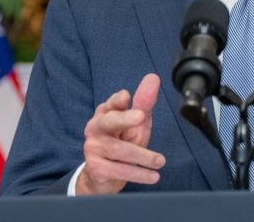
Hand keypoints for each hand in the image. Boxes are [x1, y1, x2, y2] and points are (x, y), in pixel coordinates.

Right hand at [76, 73, 164, 193]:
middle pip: (109, 121)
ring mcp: (93, 148)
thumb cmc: (122, 142)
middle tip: (141, 117)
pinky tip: (152, 176)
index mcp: (106, 113)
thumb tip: (153, 78)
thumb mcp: (136, 122)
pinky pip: (118, 170)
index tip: (126, 96)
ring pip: (118, 150)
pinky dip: (137, 174)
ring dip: (142, 156)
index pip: (111, 104)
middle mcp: (96, 128)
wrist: (104, 175)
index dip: (117, 100)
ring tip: (160, 161)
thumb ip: (144, 102)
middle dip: (125, 118)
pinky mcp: (95, 167)